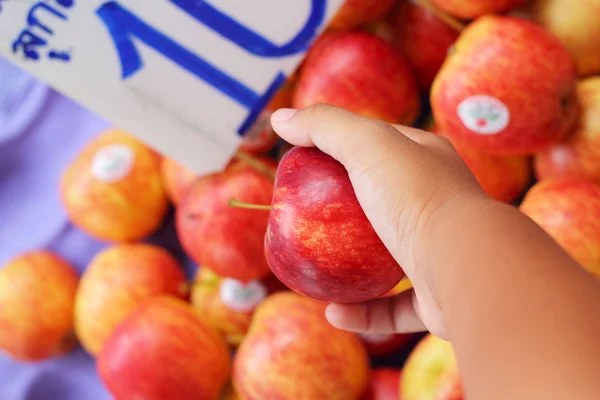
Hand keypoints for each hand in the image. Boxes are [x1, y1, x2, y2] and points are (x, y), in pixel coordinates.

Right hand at [270, 104, 486, 338]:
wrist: (466, 267)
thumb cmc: (418, 197)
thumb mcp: (367, 144)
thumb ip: (323, 126)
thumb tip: (279, 119)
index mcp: (427, 161)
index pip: (381, 145)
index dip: (344, 148)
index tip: (306, 164)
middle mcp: (437, 203)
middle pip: (381, 201)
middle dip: (345, 210)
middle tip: (306, 218)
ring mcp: (439, 251)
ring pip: (388, 258)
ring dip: (352, 265)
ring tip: (317, 269)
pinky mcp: (437, 298)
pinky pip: (394, 307)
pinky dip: (363, 311)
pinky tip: (334, 312)